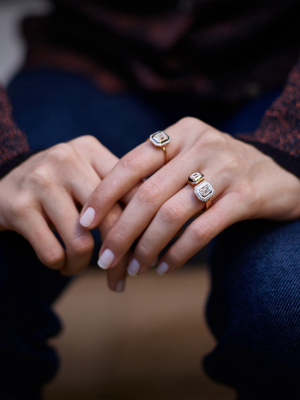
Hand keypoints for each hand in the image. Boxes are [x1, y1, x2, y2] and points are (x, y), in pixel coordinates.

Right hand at [0, 135, 135, 289]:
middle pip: (111, 218)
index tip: (148, 256)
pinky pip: (52, 251)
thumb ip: (118, 190)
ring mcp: (41, 181)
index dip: (144, 230)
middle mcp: (67, 159)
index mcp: (91, 150)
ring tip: (77, 267)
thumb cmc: (58, 185)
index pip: (131, 193)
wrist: (4, 181)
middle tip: (121, 278)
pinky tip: (59, 264)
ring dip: (82, 266)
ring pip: (81, 241)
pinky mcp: (19, 206)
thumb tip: (160, 228)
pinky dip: (61, 266)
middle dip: (119, 258)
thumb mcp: (85, 174)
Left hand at [80, 117, 299, 284]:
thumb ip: (158, 173)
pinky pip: (202, 230)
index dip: (105, 193)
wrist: (280, 174)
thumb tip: (112, 210)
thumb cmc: (222, 170)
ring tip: (135, 269)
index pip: (131, 162)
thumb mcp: (191, 157)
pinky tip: (166, 267)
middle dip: (122, 231)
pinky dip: (179, 252)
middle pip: (148, 194)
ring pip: (172, 214)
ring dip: (148, 247)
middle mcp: (202, 145)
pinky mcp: (245, 197)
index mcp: (180, 133)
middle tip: (106, 259)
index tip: (85, 221)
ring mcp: (226, 169)